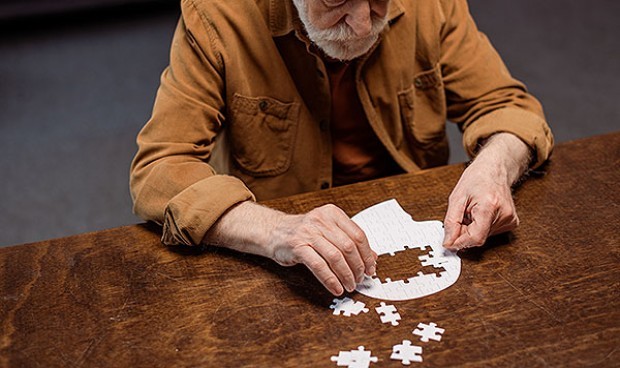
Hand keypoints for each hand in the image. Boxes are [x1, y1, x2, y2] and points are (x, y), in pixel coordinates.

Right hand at [269, 204, 377, 295]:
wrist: (274, 231)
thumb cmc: (304, 233)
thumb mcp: (328, 231)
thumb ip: (349, 241)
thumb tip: (372, 258)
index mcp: (332, 214)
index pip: (358, 235)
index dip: (367, 255)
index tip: (370, 268)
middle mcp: (321, 220)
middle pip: (348, 247)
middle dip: (358, 267)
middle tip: (360, 279)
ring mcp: (308, 233)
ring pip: (335, 257)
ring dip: (346, 275)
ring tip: (349, 285)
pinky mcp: (297, 246)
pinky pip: (319, 266)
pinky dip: (330, 280)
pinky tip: (336, 288)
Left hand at [442, 133, 530, 249]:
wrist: (495, 168)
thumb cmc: (476, 178)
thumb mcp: (456, 198)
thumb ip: (451, 222)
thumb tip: (448, 242)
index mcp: (489, 206)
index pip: (475, 238)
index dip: (460, 242)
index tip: (449, 242)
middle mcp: (504, 214)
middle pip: (478, 238)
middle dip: (464, 232)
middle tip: (461, 216)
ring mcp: (510, 219)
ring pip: (484, 236)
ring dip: (472, 228)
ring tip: (472, 211)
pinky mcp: (512, 222)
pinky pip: (490, 232)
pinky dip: (481, 227)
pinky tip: (481, 214)